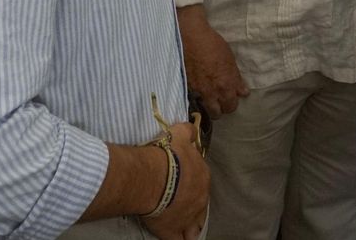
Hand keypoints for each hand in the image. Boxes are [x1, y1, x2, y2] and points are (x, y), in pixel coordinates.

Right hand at [141, 121, 209, 239]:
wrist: (152, 178)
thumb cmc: (166, 156)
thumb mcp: (178, 135)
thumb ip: (187, 131)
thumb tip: (191, 128)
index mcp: (203, 177)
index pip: (200, 180)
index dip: (190, 181)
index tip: (181, 180)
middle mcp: (200, 199)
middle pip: (199, 203)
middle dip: (191, 203)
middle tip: (178, 201)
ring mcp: (189, 218)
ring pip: (194, 225)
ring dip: (191, 225)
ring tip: (185, 225)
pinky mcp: (174, 231)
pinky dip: (181, 238)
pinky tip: (180, 238)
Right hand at [177, 6, 249, 115]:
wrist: (192, 38)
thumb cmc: (214, 45)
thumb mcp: (230, 60)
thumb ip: (236, 79)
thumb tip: (243, 92)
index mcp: (227, 84)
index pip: (232, 106)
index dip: (233, 103)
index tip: (232, 98)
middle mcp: (214, 91)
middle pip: (220, 112)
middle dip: (222, 109)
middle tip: (222, 102)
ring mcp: (200, 91)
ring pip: (207, 111)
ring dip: (211, 108)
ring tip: (212, 102)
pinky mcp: (189, 88)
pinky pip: (197, 100)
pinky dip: (200, 100)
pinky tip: (201, 94)